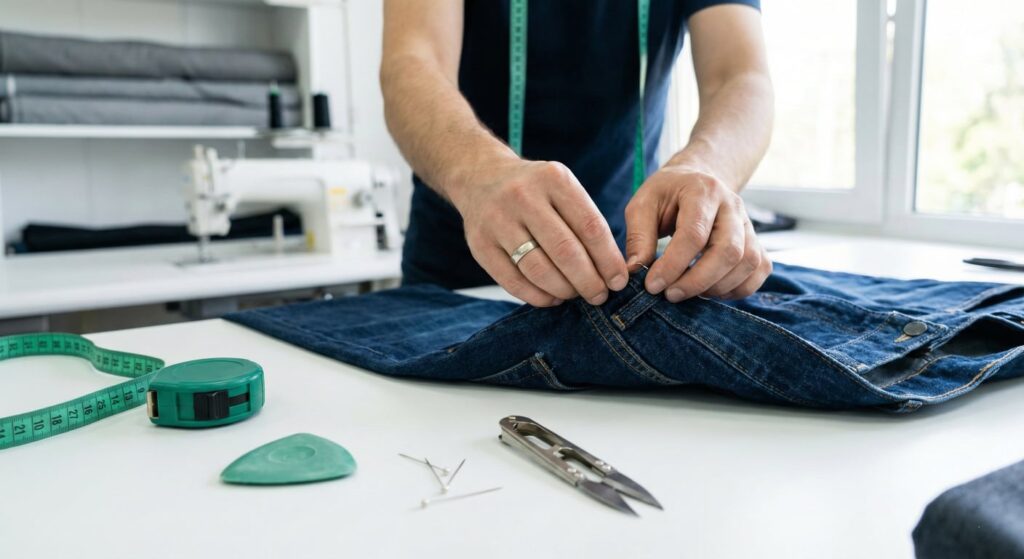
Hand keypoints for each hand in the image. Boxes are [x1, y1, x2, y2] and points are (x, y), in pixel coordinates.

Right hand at [451, 159, 628, 306]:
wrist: (481, 178)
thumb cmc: (535, 191)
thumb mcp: (562, 189)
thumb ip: (585, 222)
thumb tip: (611, 271)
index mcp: (553, 179)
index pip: (590, 227)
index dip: (608, 260)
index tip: (619, 281)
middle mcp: (523, 196)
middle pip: (565, 251)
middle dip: (588, 281)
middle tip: (600, 296)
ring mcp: (497, 220)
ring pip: (538, 270)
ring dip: (564, 290)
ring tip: (575, 295)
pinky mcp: (480, 244)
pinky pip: (513, 282)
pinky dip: (538, 296)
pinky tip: (552, 297)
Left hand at [624, 165, 771, 300]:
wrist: (696, 180)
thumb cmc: (666, 194)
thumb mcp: (642, 204)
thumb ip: (638, 236)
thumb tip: (636, 271)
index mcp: (703, 191)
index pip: (694, 234)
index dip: (673, 265)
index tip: (652, 285)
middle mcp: (733, 206)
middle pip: (729, 251)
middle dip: (698, 281)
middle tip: (670, 295)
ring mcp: (749, 223)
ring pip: (748, 263)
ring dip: (717, 287)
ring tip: (687, 292)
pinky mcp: (756, 241)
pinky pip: (759, 270)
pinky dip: (738, 289)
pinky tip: (710, 291)